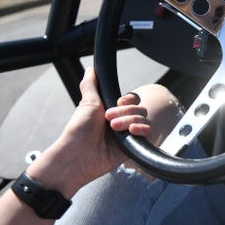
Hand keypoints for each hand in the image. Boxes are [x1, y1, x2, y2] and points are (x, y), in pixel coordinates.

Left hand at [27, 67, 151, 196]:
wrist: (77, 155)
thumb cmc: (79, 131)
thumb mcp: (87, 103)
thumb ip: (91, 85)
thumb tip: (91, 69)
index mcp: (112, 111)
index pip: (132, 99)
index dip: (128, 100)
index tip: (117, 102)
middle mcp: (122, 122)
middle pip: (139, 108)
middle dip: (125, 112)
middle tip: (109, 120)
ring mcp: (128, 135)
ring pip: (143, 119)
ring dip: (129, 121)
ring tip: (114, 129)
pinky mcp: (133, 147)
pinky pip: (147, 134)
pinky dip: (142, 130)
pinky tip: (132, 131)